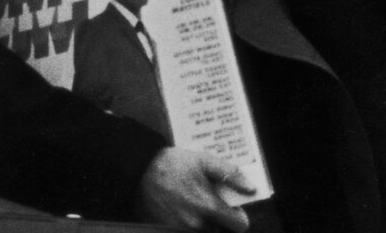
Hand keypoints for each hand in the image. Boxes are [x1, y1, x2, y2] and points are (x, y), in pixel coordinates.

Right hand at [137, 147, 254, 229]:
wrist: (135, 171)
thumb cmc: (168, 164)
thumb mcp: (200, 159)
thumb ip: (228, 173)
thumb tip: (250, 188)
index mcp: (209, 206)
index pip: (239, 225)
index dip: (238, 215)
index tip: (230, 208)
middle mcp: (198, 224)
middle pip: (221, 230)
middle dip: (218, 219)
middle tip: (205, 202)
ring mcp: (182, 230)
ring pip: (205, 231)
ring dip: (203, 222)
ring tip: (189, 203)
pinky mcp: (169, 231)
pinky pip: (186, 231)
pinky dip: (186, 223)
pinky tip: (178, 209)